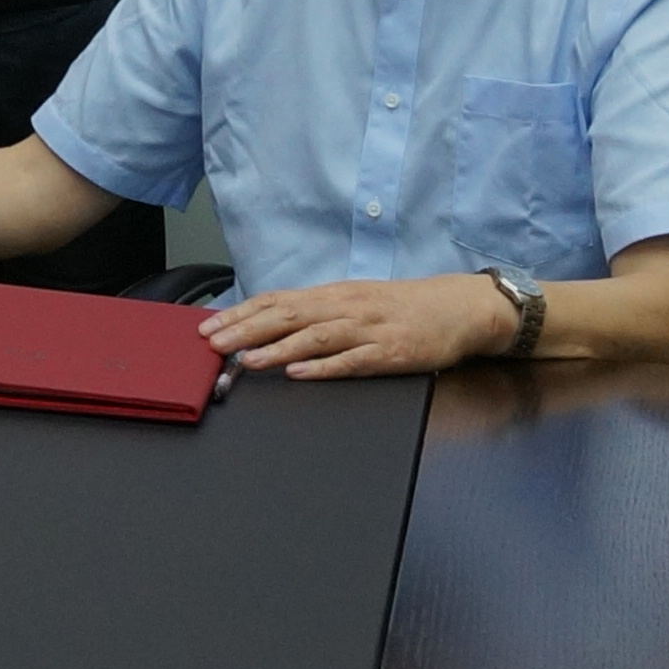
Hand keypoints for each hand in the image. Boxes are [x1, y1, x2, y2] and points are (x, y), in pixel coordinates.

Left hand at [198, 271, 518, 380]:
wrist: (459, 308)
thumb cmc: (402, 307)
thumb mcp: (356, 301)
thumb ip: (318, 312)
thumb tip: (271, 323)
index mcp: (334, 294)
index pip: (278, 301)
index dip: (242, 313)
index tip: (210, 325)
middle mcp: (347, 307)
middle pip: (289, 316)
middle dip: (247, 330)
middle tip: (214, 344)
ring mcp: (369, 330)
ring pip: (316, 338)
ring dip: (278, 349)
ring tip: (247, 360)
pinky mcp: (392, 353)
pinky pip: (353, 361)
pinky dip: (324, 367)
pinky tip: (300, 373)